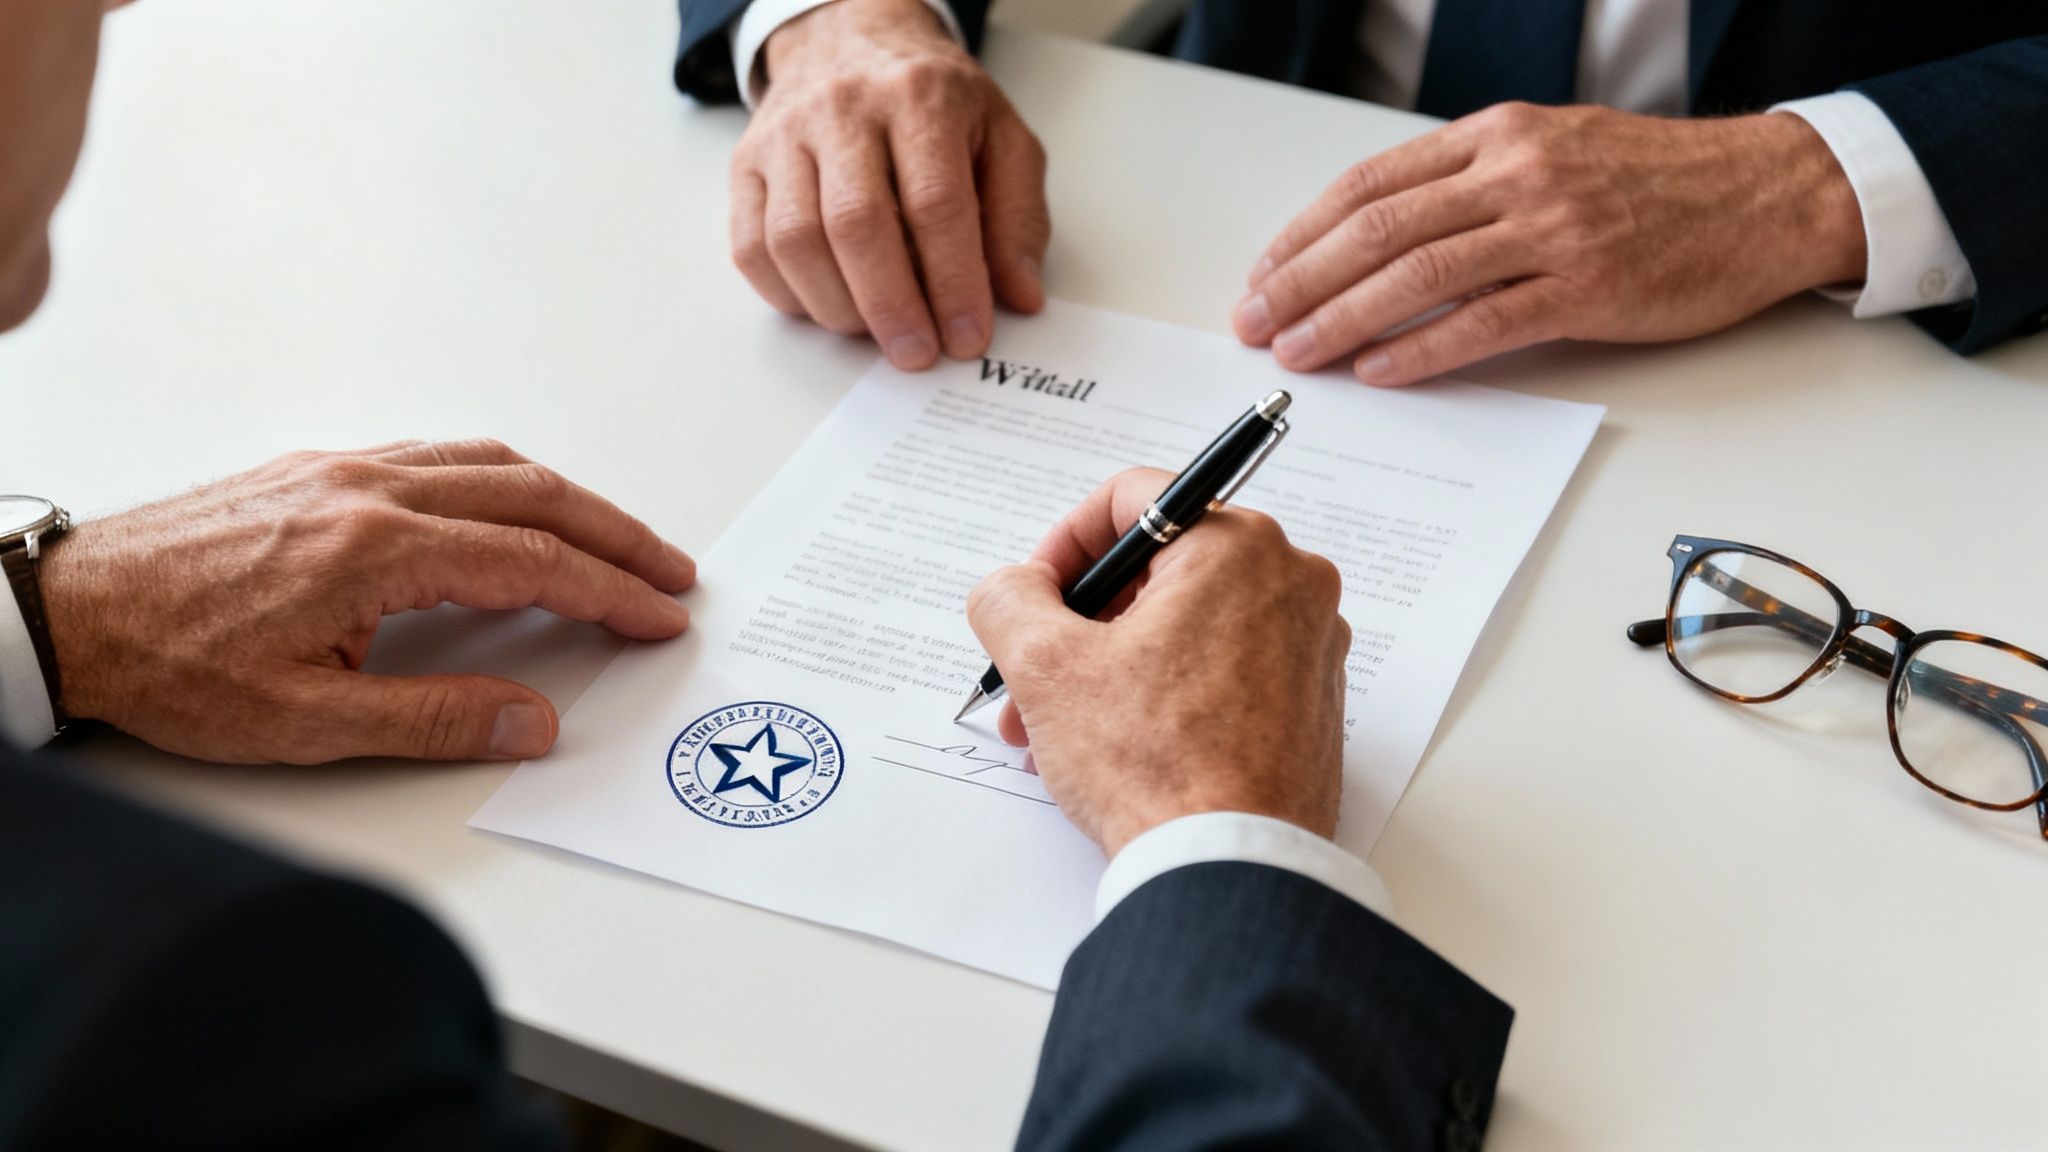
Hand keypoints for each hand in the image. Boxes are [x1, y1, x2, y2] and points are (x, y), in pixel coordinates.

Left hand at [40, 440, 695, 763]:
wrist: (69, 611)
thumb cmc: (170, 666)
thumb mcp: (305, 723)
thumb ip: (433, 719)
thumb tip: (533, 720)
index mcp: (375, 549)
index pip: (532, 563)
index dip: (610, 591)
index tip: (658, 615)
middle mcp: (368, 489)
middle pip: (531, 495)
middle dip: (614, 534)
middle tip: (670, 569)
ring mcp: (342, 468)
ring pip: (489, 461)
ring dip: (565, 497)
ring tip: (612, 537)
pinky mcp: (316, 467)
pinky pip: (439, 454)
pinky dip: (503, 476)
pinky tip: (511, 505)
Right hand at [730, 0, 1049, 370]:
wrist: (850, 40)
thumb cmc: (933, 102)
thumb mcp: (1001, 139)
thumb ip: (1017, 219)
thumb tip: (1019, 295)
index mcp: (919, 99)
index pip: (934, 203)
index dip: (953, 282)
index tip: (968, 335)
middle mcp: (843, 110)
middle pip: (857, 224)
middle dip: (891, 306)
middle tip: (917, 353)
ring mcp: (785, 136)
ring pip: (795, 241)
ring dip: (838, 308)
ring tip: (875, 333)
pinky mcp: (747, 164)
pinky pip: (751, 247)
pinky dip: (788, 296)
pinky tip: (828, 307)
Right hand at [964, 469, 1349, 856]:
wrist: (1232, 868)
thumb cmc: (1154, 766)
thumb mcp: (1045, 667)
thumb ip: (1010, 598)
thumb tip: (1014, 586)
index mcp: (1239, 548)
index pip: (1132, 500)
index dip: (1063, 544)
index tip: (1034, 596)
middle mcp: (1292, 583)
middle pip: (1159, 568)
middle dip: (1082, 622)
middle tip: (1033, 674)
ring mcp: (1310, 647)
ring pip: (1187, 624)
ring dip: (1113, 663)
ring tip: (1058, 728)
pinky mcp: (1311, 704)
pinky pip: (1224, 669)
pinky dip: (1166, 692)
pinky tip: (1117, 747)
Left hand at [1233, 104, 1867, 386]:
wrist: (1768, 192)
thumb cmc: (1658, 178)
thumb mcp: (1552, 146)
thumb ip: (1470, 180)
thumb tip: (1382, 233)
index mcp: (1497, 133)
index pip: (1370, 184)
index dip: (1303, 233)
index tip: (1264, 274)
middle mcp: (1515, 172)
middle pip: (1377, 230)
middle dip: (1300, 281)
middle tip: (1255, 323)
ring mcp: (1551, 229)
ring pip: (1417, 277)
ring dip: (1342, 320)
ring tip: (1297, 354)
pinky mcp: (1587, 288)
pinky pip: (1483, 322)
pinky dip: (1420, 351)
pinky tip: (1377, 372)